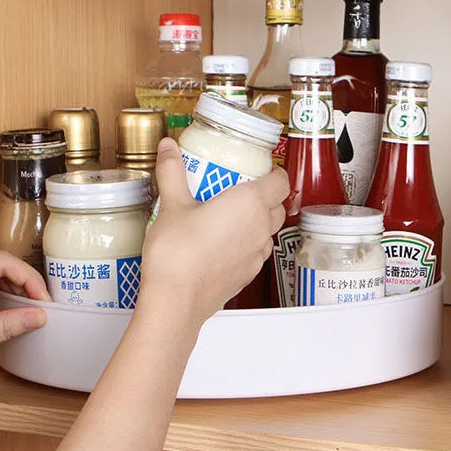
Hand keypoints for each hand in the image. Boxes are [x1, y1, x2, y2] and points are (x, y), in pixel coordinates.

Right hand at [140, 138, 288, 324]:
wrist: (176, 302)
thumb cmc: (178, 255)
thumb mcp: (172, 205)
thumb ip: (173, 172)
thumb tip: (169, 148)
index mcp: (251, 203)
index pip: (281, 181)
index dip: (274, 172)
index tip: (258, 167)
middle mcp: (260, 228)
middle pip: (277, 205)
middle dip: (264, 195)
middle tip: (237, 187)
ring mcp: (256, 254)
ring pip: (267, 230)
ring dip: (256, 220)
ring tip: (228, 214)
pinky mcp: (247, 274)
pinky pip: (255, 251)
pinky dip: (246, 243)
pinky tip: (221, 242)